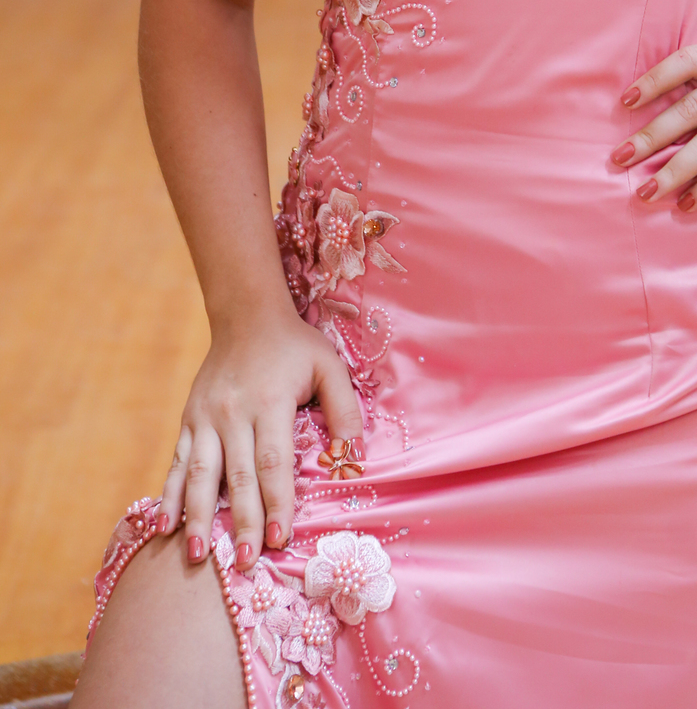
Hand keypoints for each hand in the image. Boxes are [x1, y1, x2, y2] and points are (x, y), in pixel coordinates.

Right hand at [154, 308, 362, 571]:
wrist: (246, 314)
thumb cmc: (294, 346)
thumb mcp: (329, 366)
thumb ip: (344, 408)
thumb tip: (354, 455)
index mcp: (270, 401)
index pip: (273, 461)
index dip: (276, 501)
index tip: (280, 538)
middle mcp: (233, 411)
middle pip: (237, 474)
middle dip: (242, 520)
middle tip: (245, 561)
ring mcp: (205, 416)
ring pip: (200, 473)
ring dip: (198, 516)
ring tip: (198, 555)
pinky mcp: (188, 419)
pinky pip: (178, 462)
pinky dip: (170, 495)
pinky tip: (164, 526)